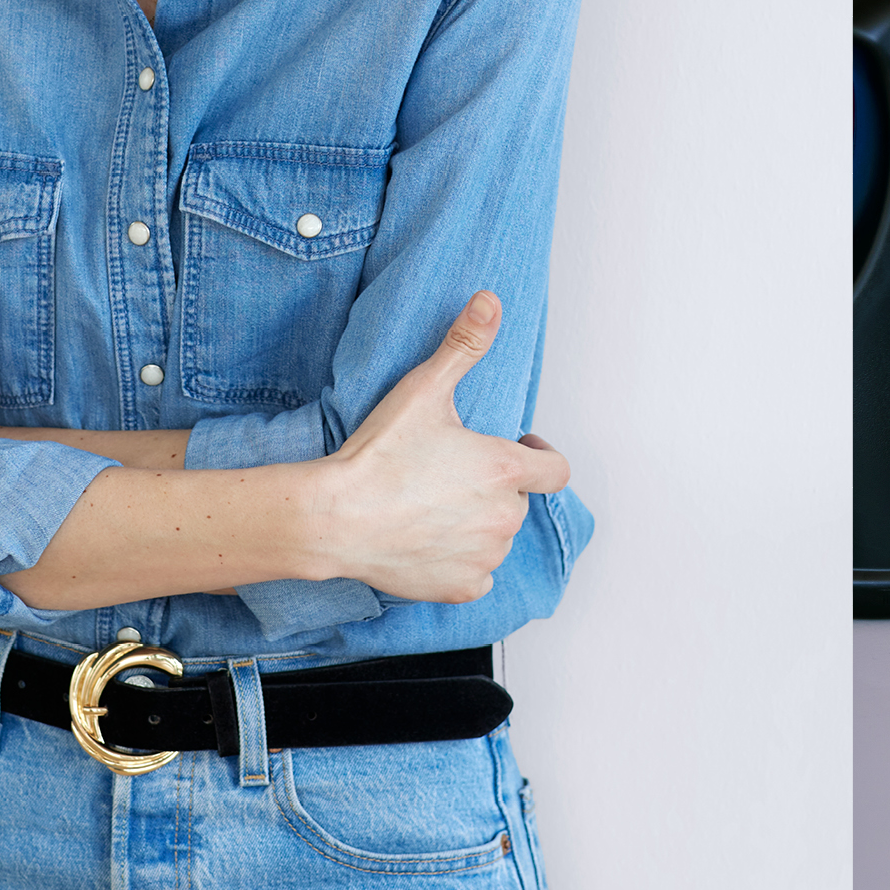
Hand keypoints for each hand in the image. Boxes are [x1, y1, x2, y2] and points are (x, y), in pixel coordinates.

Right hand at [306, 294, 571, 604]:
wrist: (333, 518)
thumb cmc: (377, 457)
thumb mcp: (424, 390)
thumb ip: (463, 345)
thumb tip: (490, 301)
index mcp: (508, 471)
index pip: (556, 469)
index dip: (540, 456)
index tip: (519, 449)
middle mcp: (506, 517)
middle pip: (517, 501)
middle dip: (494, 488)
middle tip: (451, 477)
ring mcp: (485, 556)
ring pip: (496, 537)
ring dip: (478, 524)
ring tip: (434, 507)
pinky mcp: (461, 588)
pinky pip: (476, 575)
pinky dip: (460, 563)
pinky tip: (430, 542)